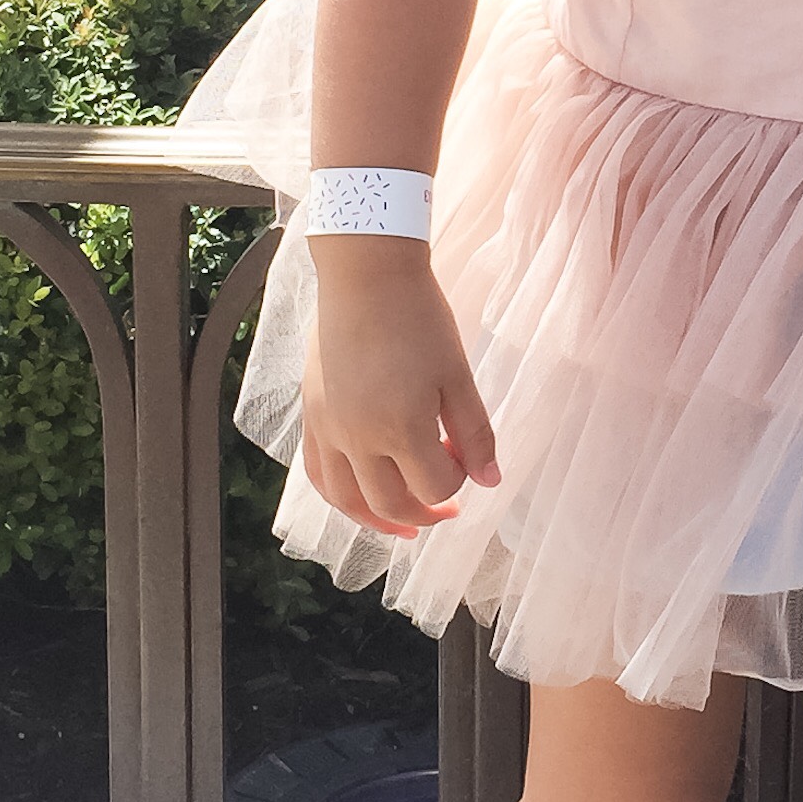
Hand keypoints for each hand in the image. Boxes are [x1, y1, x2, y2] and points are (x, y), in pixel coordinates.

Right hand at [301, 241, 499, 537]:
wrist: (365, 275)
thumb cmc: (419, 318)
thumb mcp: (458, 374)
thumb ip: (475, 433)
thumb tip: (491, 481)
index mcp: (400, 427)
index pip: (434, 486)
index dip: (459, 482)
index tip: (468, 457)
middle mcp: (358, 438)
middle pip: (391, 504)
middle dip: (425, 514)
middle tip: (449, 509)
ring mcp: (329, 429)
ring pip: (347, 501)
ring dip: (378, 521)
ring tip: (406, 526)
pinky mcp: (311, 416)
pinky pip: (318, 474)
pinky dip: (341, 496)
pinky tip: (361, 496)